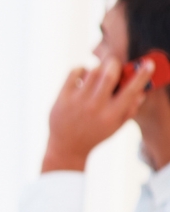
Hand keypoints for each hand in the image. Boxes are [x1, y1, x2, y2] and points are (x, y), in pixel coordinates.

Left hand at [42, 58, 151, 172]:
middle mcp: (95, 107)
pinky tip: (83, 76)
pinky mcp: (63, 97)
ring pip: (92, 71)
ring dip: (98, 68)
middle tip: (114, 64)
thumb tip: (141, 91)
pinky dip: (81, 69)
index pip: (131, 91)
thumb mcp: (115, 126)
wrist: (66, 147)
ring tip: (98, 74)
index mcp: (111, 115)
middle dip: (115, 65)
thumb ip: (129, 109)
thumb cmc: (94, 134)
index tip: (147, 64)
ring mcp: (77, 101)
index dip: (141, 76)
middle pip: (109, 75)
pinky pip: (74, 72)